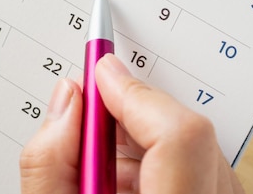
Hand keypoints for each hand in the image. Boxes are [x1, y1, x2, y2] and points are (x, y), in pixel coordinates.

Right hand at [20, 53, 244, 193]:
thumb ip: (50, 163)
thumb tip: (68, 97)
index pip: (180, 136)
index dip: (134, 93)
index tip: (100, 70)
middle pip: (188, 134)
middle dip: (130, 117)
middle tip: (89, 128)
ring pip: (196, 148)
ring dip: (142, 146)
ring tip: (102, 179)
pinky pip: (202, 166)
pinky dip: (159, 163)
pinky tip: (123, 187)